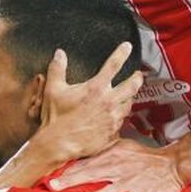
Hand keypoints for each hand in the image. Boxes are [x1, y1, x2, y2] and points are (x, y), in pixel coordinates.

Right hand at [34, 42, 143, 162]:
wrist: (59, 144)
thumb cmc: (56, 118)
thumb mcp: (53, 89)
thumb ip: (57, 69)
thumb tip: (59, 54)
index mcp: (96, 88)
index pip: (113, 65)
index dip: (121, 53)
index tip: (127, 47)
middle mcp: (108, 102)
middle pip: (131, 86)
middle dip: (137, 78)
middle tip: (138, 75)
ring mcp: (112, 118)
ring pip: (128, 104)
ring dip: (129, 98)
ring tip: (128, 95)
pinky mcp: (112, 133)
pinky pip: (121, 122)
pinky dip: (120, 116)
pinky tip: (117, 116)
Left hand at [48, 138, 183, 191]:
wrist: (173, 162)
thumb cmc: (145, 157)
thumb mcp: (123, 147)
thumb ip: (103, 153)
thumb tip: (82, 159)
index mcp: (113, 156)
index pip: (87, 163)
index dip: (69, 170)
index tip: (52, 177)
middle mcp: (120, 168)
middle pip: (92, 174)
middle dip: (73, 180)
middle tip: (55, 186)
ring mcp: (134, 182)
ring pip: (113, 189)